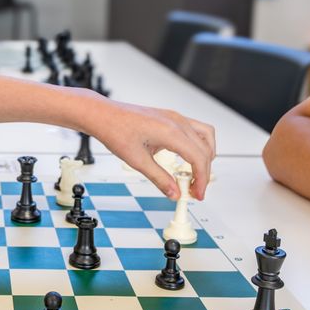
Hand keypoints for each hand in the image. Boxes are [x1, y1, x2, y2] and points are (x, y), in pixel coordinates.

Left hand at [85, 96, 215, 200]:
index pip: (198, 158)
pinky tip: (187, 159)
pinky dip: (198, 146)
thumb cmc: (115, 130)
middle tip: (195, 190)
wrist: (103, 115)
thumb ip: (159, 178)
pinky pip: (196, 130)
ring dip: (205, 156)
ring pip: (206, 136)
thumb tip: (174, 193)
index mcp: (170, 131)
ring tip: (195, 175)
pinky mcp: (171, 117)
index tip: (197, 194)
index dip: (201, 179)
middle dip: (204, 172)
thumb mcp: (137, 161)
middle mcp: (177, 121)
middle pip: (205, 149)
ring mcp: (175, 117)